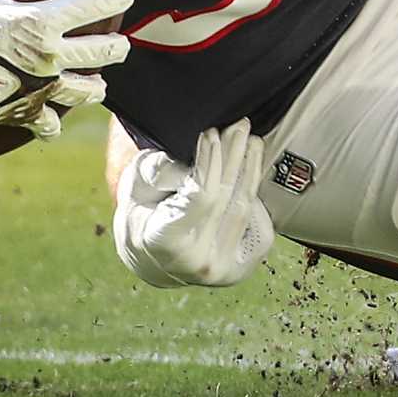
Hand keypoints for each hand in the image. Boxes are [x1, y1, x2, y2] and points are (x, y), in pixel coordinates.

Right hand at [0, 0, 131, 137]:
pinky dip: (52, 123)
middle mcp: (48, 57)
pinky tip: (54, 121)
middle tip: (122, 44)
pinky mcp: (22, 113)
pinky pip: (47, 123)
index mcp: (39, 21)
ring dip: (94, 88)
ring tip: (99, 86)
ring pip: (84, 92)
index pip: (91, 6)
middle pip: (101, 52)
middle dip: (116, 48)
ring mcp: (38, 88)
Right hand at [114, 119, 275, 288]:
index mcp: (165, 244)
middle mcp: (197, 264)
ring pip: (245, 210)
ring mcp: (223, 271)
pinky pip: (260, 226)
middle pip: (227, 199)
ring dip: (251, 170)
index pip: (201, 197)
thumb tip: (204, 152)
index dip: (210, 161)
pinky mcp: (243, 269)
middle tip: (241, 125)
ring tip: (252, 140)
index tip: (212, 132)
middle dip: (235, 157)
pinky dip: (257, 198)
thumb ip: (163, 169)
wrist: (152, 258)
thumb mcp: (137, 185)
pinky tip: (253, 171)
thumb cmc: (143, 212)